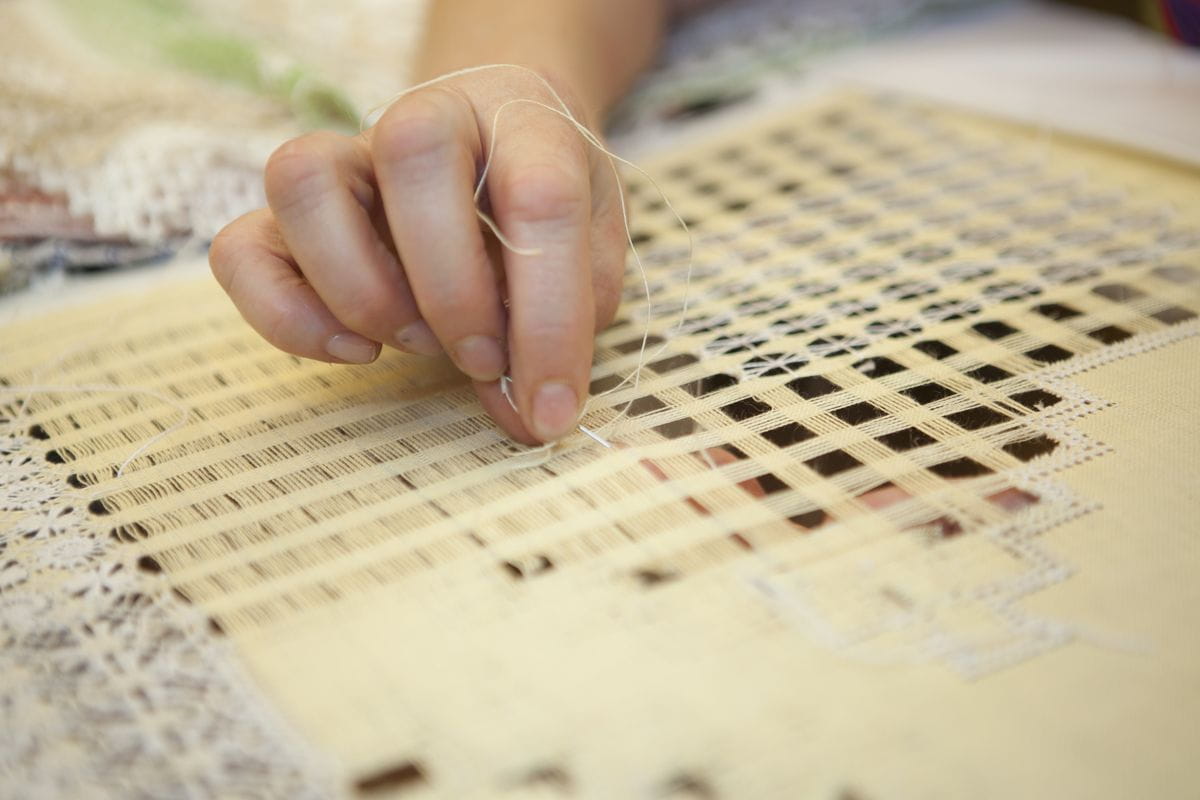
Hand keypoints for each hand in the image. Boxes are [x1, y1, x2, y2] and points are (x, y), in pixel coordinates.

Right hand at [209, 68, 626, 443]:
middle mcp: (428, 120)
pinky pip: (242, 249)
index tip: (553, 405)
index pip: (541, 200)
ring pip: (303, 179)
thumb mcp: (590, 257)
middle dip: (452, 290)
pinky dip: (286, 314)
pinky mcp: (293, 215)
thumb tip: (529, 416)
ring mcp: (350, 160)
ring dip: (361, 286)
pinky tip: (354, 349)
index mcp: (523, 121)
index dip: (551, 317)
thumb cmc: (545, 208)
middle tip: (482, 361)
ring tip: (413, 342)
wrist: (498, 143)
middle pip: (411, 152)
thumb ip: (570, 323)